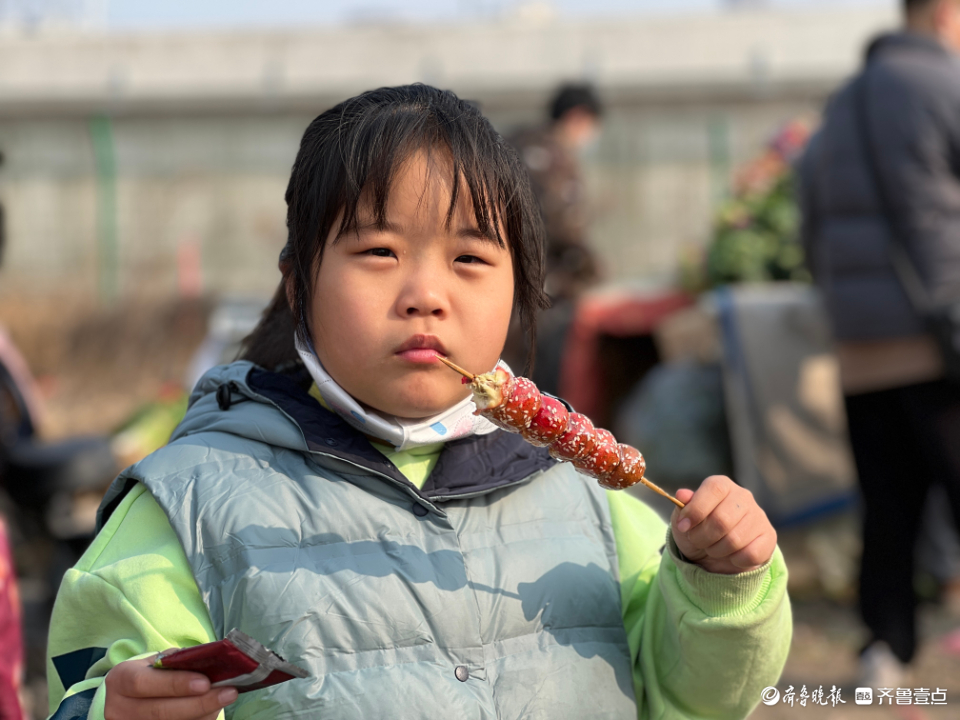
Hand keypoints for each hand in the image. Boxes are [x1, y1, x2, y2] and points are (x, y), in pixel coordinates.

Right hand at [104, 655, 237, 719]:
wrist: (133, 696)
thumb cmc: (152, 674)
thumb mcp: (158, 662)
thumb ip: (179, 662)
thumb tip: (212, 662)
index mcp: (120, 680)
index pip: (143, 683)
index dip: (175, 684)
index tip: (205, 682)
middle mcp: (118, 708)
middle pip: (159, 711)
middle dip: (198, 703)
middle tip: (229, 693)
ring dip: (202, 714)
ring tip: (225, 700)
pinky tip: (212, 711)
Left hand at [670, 475, 776, 574]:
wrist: (714, 554)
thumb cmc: (697, 529)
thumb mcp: (683, 518)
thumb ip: (683, 506)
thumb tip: (681, 495)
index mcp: (722, 485)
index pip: (714, 489)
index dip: (696, 509)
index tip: (683, 526)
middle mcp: (743, 496)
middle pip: (722, 519)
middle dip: (702, 536)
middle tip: (696, 540)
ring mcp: (758, 516)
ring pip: (735, 540)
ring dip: (716, 550)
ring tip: (712, 548)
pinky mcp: (769, 536)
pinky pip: (751, 554)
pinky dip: (735, 560)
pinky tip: (731, 555)